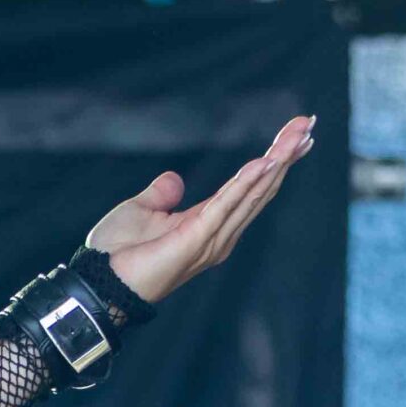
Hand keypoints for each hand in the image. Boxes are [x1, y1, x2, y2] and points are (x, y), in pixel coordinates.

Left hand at [89, 114, 313, 305]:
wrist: (97, 282)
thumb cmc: (115, 254)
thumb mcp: (139, 211)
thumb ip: (161, 195)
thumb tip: (175, 179)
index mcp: (206, 223)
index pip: (249, 187)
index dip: (273, 161)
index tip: (295, 134)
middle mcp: (218, 232)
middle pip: (261, 187)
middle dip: (285, 154)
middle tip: (308, 124)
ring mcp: (211, 238)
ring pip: (253, 193)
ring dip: (277, 161)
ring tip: (299, 134)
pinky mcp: (197, 239)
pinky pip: (227, 205)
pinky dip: (247, 182)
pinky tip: (267, 161)